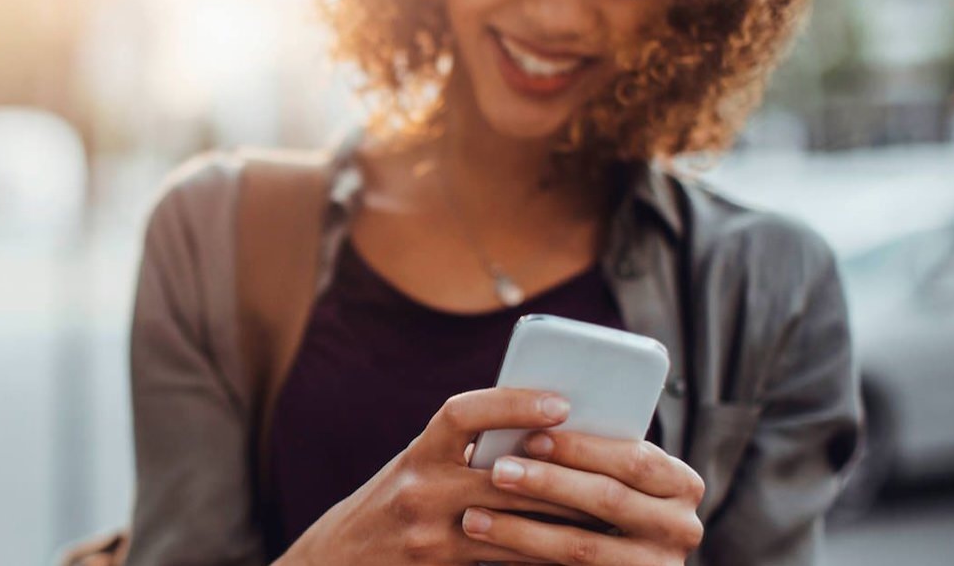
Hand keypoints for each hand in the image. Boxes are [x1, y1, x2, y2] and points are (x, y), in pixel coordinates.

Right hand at [277, 389, 592, 565]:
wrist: (341, 559)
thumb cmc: (392, 505)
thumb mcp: (417, 467)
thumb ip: (463, 450)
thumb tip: (536, 429)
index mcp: (418, 453)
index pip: (462, 415)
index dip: (511, 404)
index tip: (560, 402)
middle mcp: (420, 489)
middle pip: (505, 475)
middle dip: (562, 471)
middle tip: (612, 465)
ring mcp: (430, 534)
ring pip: (515, 522)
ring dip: (564, 516)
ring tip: (607, 508)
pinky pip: (506, 559)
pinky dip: (542, 550)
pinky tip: (573, 547)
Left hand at [461, 430, 705, 565]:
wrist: (615, 559)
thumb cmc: (603, 499)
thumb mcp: (613, 474)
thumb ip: (591, 455)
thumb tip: (532, 420)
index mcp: (681, 484)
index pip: (634, 460)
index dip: (582, 449)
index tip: (532, 437)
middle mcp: (682, 527)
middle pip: (608, 499)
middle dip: (548, 483)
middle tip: (498, 470)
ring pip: (582, 546)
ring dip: (522, 530)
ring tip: (474, 518)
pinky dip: (526, 560)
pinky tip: (491, 550)